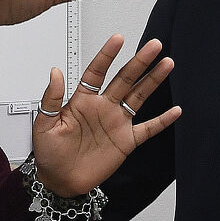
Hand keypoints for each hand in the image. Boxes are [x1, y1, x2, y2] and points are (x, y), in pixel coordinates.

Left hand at [30, 35, 181, 196]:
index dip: (107, 55)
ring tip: (166, 64)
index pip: (97, 72)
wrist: (60, 181)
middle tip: (154, 45)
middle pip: (125, 79)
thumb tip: (55, 72)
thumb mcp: (44, 124)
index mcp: (83, 101)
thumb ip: (51, 98)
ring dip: (153, 81)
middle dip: (140, 61)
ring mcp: (117, 123)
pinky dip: (162, 120)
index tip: (118, 39)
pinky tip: (175, 110)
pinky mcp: (126, 141)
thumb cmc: (49, 153)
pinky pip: (148, 128)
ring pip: (139, 96)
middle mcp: (103, 107)